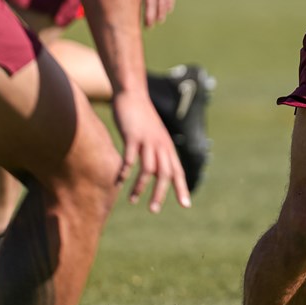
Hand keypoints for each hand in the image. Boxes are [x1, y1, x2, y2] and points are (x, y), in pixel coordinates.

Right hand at [110, 91, 190, 212]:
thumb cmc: (142, 118)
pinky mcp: (133, 136)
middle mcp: (161, 145)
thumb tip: (156, 170)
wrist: (133, 94)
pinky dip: (126, 171)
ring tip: (133, 200)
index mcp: (167, 147)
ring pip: (149, 169)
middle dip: (161, 193)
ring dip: (141, 187)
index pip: (177, 170)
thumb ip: (156, 151)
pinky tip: (119, 181)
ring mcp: (148, 140)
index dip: (181, 188)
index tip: (186, 205)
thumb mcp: (153, 135)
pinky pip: (130, 158)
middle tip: (154, 210)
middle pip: (165, 173)